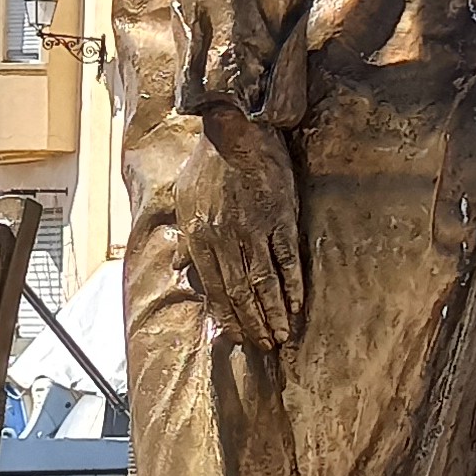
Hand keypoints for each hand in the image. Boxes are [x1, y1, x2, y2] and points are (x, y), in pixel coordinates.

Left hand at [166, 101, 302, 353]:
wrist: (236, 129)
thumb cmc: (208, 164)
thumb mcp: (185, 200)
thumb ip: (186, 239)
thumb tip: (179, 268)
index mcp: (200, 237)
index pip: (213, 288)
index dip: (226, 316)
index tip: (235, 338)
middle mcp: (224, 239)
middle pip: (238, 292)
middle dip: (251, 323)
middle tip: (263, 346)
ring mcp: (253, 230)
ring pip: (262, 282)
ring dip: (271, 313)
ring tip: (281, 336)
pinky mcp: (278, 218)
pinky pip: (285, 260)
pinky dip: (290, 285)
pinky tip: (295, 305)